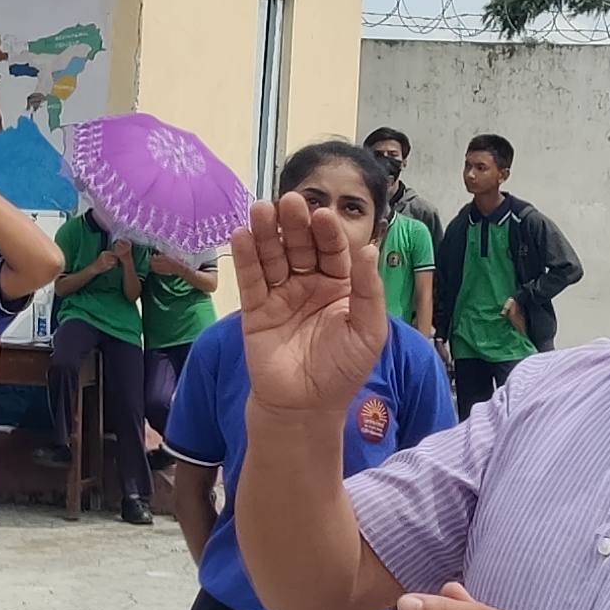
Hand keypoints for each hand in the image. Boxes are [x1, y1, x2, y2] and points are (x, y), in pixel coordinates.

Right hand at [227, 191, 388, 416]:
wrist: (305, 407)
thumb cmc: (343, 371)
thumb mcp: (368, 332)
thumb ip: (368, 291)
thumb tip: (368, 250)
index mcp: (340, 285)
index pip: (333, 250)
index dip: (327, 232)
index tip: (322, 215)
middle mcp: (309, 283)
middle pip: (301, 245)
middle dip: (295, 224)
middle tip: (289, 202)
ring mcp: (281, 294)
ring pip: (273, 256)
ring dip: (266, 232)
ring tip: (260, 210)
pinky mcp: (256, 309)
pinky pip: (251, 279)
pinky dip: (245, 258)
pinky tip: (241, 236)